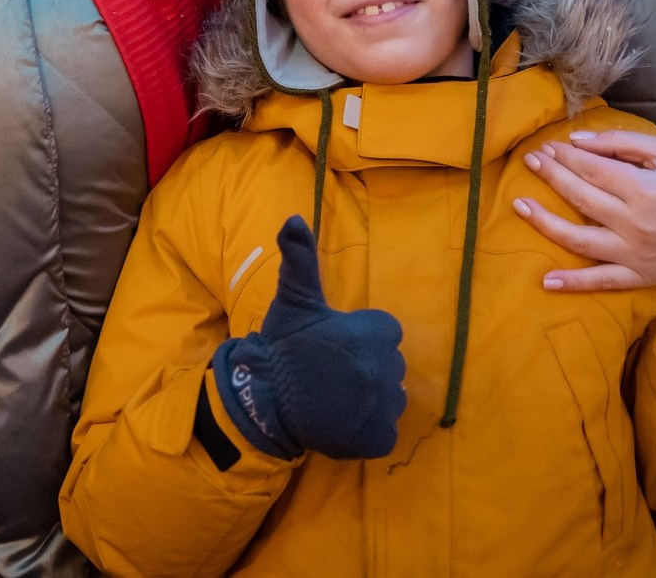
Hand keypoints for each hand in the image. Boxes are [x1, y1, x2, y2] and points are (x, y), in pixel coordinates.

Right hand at [212, 216, 405, 460]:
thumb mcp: (295, 300)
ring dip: (369, 400)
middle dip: (366, 369)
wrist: (266, 401)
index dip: (360, 339)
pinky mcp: (380, 438)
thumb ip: (300, 258)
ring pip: (389, 400)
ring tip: (335, 399)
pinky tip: (340, 421)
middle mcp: (387, 368)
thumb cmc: (284, 347)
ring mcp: (385, 406)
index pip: (386, 333)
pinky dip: (366, 430)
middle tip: (331, 374)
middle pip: (389, 367)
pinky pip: (384, 432)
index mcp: (375, 332)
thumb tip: (293, 217)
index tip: (333, 347)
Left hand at [510, 129, 655, 291]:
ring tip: (518, 206)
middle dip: (551, 176)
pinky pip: (602, 282)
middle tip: (529, 161)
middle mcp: (636, 224)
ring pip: (579, 240)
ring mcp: (637, 254)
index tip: (546, 147)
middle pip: (580, 198)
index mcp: (645, 189)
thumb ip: (622, 143)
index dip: (565, 157)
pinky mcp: (642, 277)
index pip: (591, 169)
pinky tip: (545, 282)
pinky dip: (573, 284)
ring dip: (544, 223)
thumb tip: (578, 140)